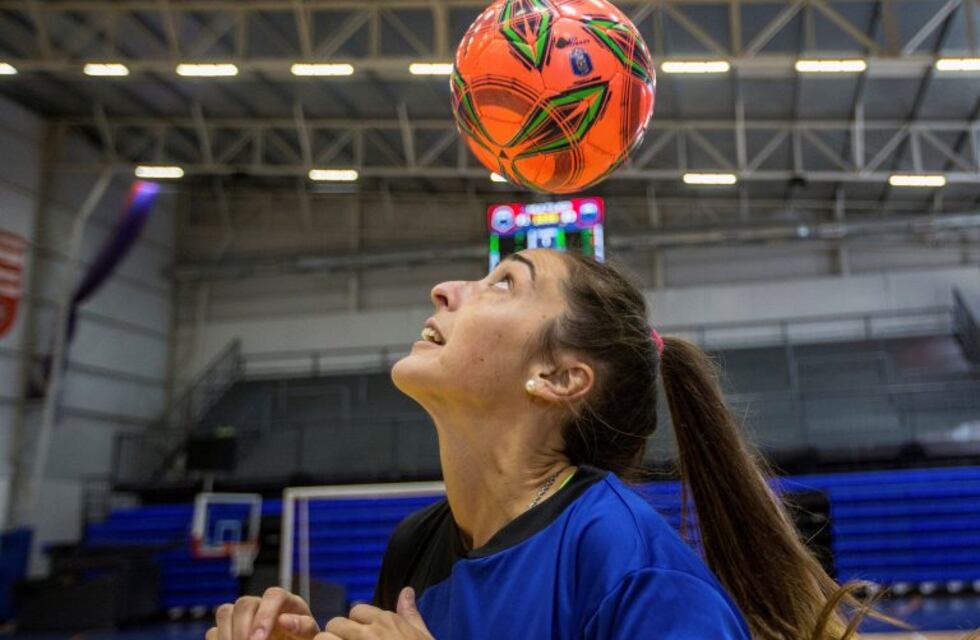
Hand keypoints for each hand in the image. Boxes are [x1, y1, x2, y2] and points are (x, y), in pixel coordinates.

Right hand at [206, 587, 319, 639]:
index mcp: (286, 602)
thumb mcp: (310, 636)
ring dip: (227, 635)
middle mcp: (262, 604)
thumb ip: (303, 627)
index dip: (264, 616)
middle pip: (245, 603)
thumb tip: (284, 620)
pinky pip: (214, 630)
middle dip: (242, 629)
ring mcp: (244, 616)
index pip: (273, 595)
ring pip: (225, 612)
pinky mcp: (230, 630)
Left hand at [316, 587, 432, 639]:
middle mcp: (368, 633)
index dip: (356, 625)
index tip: (361, 638)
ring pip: (323, 639)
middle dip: (337, 636)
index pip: (357, 610)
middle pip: (336, 623)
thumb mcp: (422, 636)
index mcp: (386, 622)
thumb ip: (410, 614)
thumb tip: (407, 590)